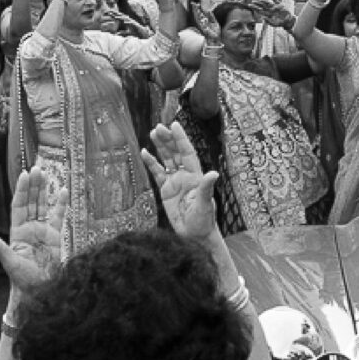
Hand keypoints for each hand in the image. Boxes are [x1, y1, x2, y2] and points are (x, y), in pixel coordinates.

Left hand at [0, 167, 63, 295]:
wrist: (40, 290)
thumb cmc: (23, 280)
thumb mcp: (10, 262)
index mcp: (17, 232)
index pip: (19, 206)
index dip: (22, 190)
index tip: (24, 175)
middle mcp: (29, 228)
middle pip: (31, 201)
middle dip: (33, 185)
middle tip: (37, 168)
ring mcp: (42, 231)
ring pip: (42, 205)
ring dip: (44, 190)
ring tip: (46, 174)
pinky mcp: (55, 236)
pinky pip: (58, 217)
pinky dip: (61, 204)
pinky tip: (63, 191)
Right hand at [142, 123, 220, 241]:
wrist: (194, 235)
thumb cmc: (203, 220)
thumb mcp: (204, 204)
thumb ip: (206, 188)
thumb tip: (214, 173)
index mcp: (195, 176)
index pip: (187, 152)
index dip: (181, 138)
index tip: (174, 125)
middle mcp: (185, 175)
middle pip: (175, 152)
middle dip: (168, 139)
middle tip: (159, 127)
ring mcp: (175, 182)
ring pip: (166, 159)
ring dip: (160, 146)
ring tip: (153, 132)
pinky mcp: (166, 190)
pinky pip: (157, 173)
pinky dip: (151, 163)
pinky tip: (144, 152)